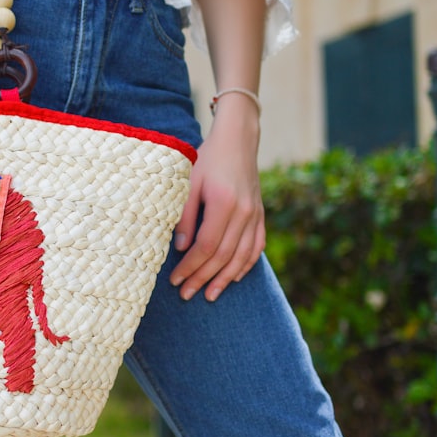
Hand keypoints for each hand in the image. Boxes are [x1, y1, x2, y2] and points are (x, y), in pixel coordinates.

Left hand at [169, 97, 264, 301]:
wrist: (238, 140)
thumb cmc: (207, 160)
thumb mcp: (188, 183)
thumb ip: (184, 216)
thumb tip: (180, 249)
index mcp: (223, 204)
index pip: (206, 246)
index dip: (190, 267)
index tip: (175, 280)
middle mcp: (244, 212)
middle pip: (223, 256)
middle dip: (203, 278)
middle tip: (186, 294)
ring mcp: (255, 215)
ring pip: (242, 256)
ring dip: (225, 279)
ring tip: (210, 295)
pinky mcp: (260, 215)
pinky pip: (256, 246)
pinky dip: (245, 264)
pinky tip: (234, 277)